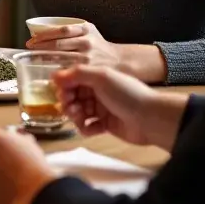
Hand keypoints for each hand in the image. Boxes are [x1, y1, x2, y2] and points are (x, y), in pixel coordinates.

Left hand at [27, 20, 117, 65]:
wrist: (119, 61)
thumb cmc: (99, 45)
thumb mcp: (89, 31)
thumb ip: (72, 28)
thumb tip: (43, 29)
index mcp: (86, 30)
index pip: (62, 30)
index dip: (45, 34)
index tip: (33, 38)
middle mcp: (87, 43)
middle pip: (58, 44)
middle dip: (41, 46)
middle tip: (29, 48)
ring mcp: (87, 58)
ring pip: (60, 58)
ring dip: (44, 58)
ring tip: (33, 57)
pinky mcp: (87, 71)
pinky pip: (67, 69)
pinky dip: (55, 69)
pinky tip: (46, 69)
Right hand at [54, 64, 185, 149]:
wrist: (151, 118)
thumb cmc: (126, 94)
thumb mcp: (101, 76)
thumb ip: (77, 74)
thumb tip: (53, 75)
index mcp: (96, 77)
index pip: (72, 80)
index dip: (64, 87)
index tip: (61, 94)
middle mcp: (97, 92)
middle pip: (73, 97)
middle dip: (68, 102)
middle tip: (70, 109)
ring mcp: (101, 109)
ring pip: (78, 112)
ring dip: (75, 116)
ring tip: (80, 119)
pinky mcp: (105, 125)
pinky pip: (88, 127)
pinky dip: (86, 128)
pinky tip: (90, 129)